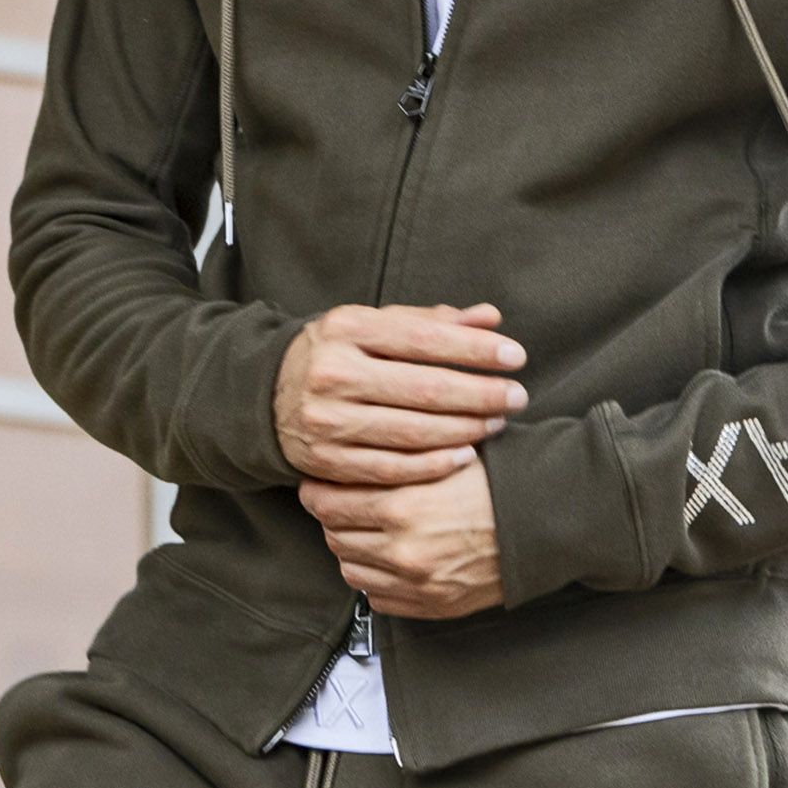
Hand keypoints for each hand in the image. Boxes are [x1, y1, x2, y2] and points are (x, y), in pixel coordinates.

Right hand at [273, 300, 528, 483]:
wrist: (270, 393)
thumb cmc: (342, 353)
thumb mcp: (378, 326)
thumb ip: (433, 323)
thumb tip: (491, 318)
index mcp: (347, 329)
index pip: (424, 339)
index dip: (475, 349)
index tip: (516, 356)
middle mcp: (332, 373)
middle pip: (423, 388)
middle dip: (480, 393)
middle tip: (518, 395)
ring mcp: (326, 420)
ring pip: (411, 432)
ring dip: (465, 429)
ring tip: (498, 422)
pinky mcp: (324, 462)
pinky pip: (391, 469)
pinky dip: (433, 465)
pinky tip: (465, 455)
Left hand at [297, 449, 502, 618]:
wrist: (541, 523)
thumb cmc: (498, 481)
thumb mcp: (445, 452)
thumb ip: (397, 456)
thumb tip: (355, 450)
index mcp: (401, 506)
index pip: (328, 503)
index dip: (317, 490)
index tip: (316, 482)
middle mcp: (401, 549)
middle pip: (334, 536)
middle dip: (332, 518)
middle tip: (339, 502)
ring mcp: (414, 583)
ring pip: (351, 569)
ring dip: (351, 548)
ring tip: (363, 529)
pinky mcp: (429, 606)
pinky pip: (377, 597)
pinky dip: (374, 578)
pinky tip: (386, 558)